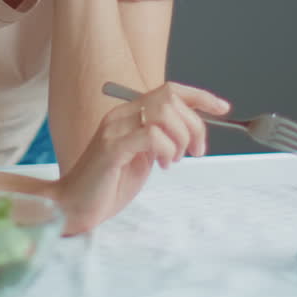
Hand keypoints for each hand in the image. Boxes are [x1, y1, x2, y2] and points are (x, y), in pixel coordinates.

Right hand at [52, 82, 229, 234]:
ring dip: (180, 139)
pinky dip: (166, 149)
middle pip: (171, 100)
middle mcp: (120, 115)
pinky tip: (161, 165)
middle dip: (194, 125)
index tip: (223, 108)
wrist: (74, 206)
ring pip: (163, 113)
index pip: (169, 90)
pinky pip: (151, 135)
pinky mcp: (112, 148)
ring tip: (172, 160)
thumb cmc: (107, 185)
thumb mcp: (143, 157)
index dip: (200, 96)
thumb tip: (189, 132)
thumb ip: (160, 140)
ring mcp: (114, 130)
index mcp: (127, 114)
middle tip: (195, 152)